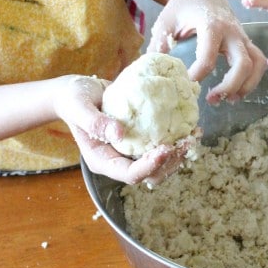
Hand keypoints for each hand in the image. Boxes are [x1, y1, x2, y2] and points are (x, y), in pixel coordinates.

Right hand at [51, 75, 181, 183]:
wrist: (79, 92)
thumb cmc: (74, 99)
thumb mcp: (78, 106)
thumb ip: (94, 121)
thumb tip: (119, 134)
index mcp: (103, 160)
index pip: (130, 175)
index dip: (150, 166)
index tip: (166, 148)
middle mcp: (120, 161)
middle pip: (151, 175)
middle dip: (171, 162)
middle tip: (187, 142)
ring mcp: (132, 152)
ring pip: (161, 165)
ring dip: (179, 154)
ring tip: (194, 135)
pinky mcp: (142, 140)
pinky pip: (162, 146)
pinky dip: (177, 140)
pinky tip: (191, 127)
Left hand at [146, 0, 265, 104]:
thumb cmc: (183, 5)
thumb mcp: (166, 21)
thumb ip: (159, 45)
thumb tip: (151, 72)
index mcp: (211, 24)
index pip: (208, 56)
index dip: (197, 75)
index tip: (185, 84)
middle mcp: (232, 31)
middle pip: (243, 63)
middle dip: (230, 86)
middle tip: (212, 99)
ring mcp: (242, 37)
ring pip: (257, 64)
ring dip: (246, 85)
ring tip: (229, 99)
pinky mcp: (246, 42)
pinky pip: (258, 62)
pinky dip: (252, 79)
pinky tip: (236, 91)